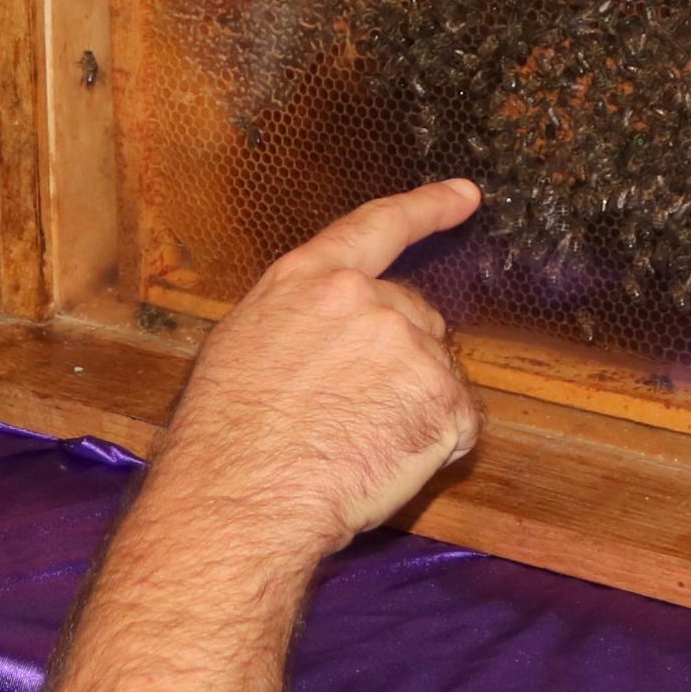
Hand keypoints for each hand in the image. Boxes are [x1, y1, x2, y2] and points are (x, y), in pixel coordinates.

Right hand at [156, 180, 480, 557]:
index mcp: (307, 279)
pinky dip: (432, 448)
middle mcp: (363, 299)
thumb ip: (299, 320)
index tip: (465, 195)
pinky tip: (382, 463)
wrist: (243, 497)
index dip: (427, 208)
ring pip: (434, 375)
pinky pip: (456, 426)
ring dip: (411, 408)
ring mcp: (409, 347)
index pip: (377, 227)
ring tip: (354, 445)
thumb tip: (326, 333)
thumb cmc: (225, 438)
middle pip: (415, 317)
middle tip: (352, 412)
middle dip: (398, 359)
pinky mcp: (444, 401)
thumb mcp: (242, 347)